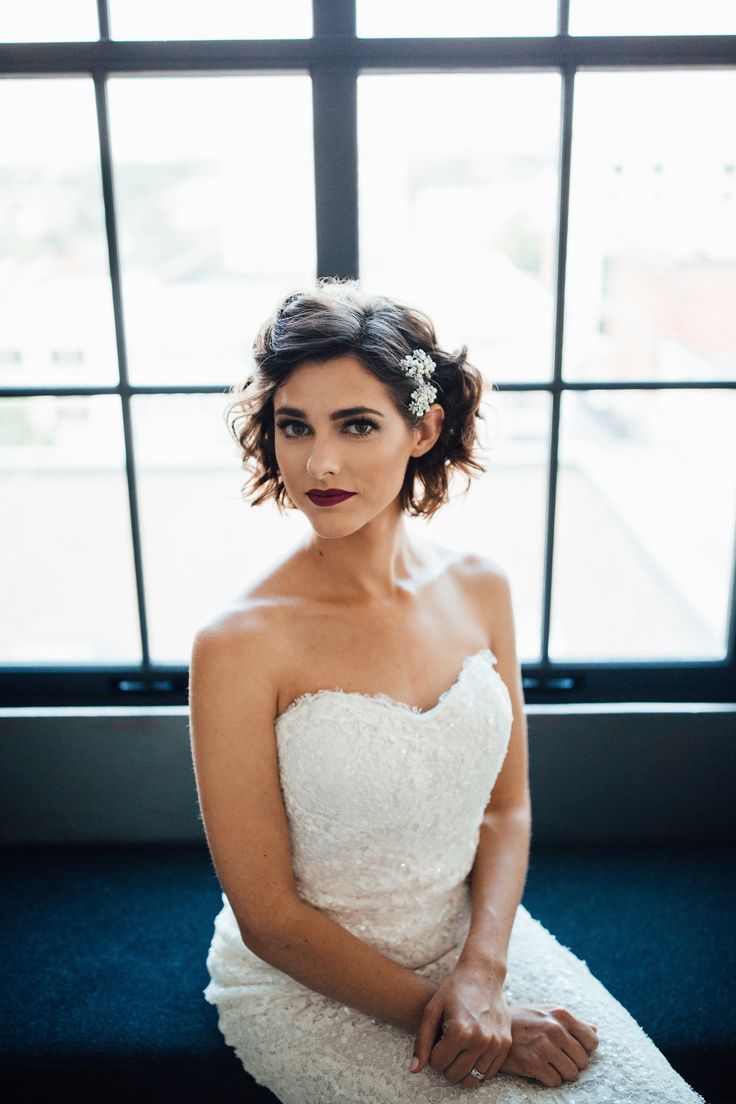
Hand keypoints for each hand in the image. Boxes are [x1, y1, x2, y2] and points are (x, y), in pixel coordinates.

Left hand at [410, 966, 512, 1088]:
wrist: (483, 975)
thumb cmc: (454, 990)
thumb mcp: (432, 1011)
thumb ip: (422, 1042)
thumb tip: (414, 1070)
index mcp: (459, 1031)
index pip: (437, 1064)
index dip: (433, 1054)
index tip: (437, 1039)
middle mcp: (480, 1040)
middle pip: (454, 1075)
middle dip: (446, 1064)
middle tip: (447, 1045)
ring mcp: (495, 1044)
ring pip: (472, 1079)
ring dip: (462, 1069)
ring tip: (459, 1049)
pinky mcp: (505, 1045)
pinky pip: (488, 1073)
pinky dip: (478, 1068)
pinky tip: (472, 1051)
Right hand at [500, 1003, 599, 1086]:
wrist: (494, 1028)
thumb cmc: (524, 1020)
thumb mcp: (547, 1012)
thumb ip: (572, 1023)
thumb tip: (596, 1031)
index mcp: (562, 1015)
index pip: (592, 1041)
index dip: (585, 1049)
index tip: (572, 1050)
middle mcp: (555, 1029)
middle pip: (583, 1061)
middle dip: (572, 1063)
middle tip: (557, 1058)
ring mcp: (545, 1046)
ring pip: (571, 1074)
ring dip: (561, 1073)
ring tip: (548, 1064)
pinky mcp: (534, 1062)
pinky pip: (555, 1081)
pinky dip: (549, 1079)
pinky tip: (538, 1069)